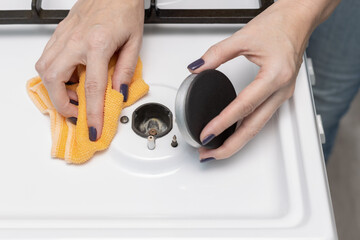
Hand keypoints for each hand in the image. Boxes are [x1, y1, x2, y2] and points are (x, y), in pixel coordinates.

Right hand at [35, 0, 143, 140]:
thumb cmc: (125, 8)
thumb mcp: (134, 42)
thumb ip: (125, 70)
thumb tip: (119, 92)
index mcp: (97, 44)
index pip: (92, 88)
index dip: (92, 113)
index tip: (92, 128)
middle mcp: (75, 41)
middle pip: (55, 80)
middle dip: (61, 103)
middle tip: (77, 111)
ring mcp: (64, 35)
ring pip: (44, 68)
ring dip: (55, 88)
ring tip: (74, 94)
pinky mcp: (60, 32)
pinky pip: (47, 57)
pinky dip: (54, 73)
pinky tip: (69, 76)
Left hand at [187, 0, 320, 161]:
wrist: (298, 20)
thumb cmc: (280, 25)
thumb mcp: (244, 37)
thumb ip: (216, 54)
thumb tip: (197, 67)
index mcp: (274, 76)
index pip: (243, 106)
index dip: (223, 122)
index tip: (207, 133)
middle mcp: (281, 90)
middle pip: (253, 128)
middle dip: (229, 146)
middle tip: (208, 154)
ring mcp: (282, 95)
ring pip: (258, 128)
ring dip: (236, 142)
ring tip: (216, 150)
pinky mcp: (278, 95)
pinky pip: (260, 119)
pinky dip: (244, 131)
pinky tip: (232, 134)